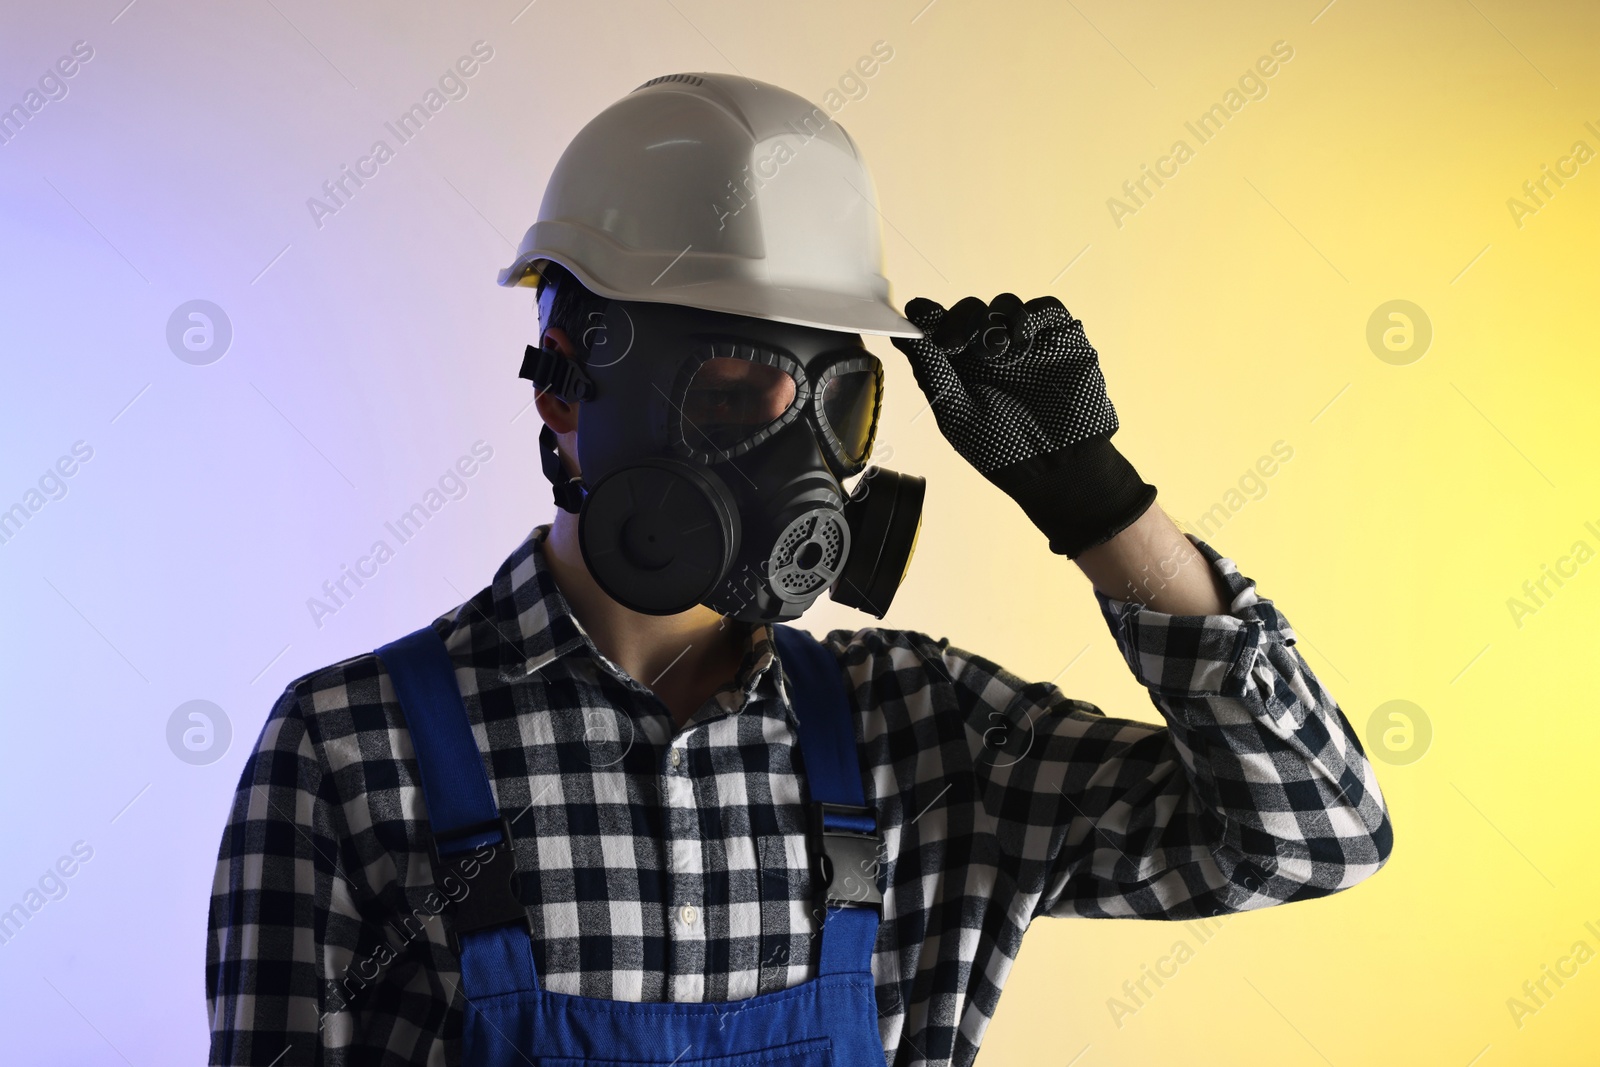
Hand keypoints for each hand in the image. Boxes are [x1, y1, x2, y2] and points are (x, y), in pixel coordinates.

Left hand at [892, 293, 1155, 557]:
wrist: (1057, 469)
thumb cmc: (1002, 450)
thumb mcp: (956, 413)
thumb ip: (932, 371)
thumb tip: (900, 335)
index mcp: (961, 369)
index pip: (941, 328)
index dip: (929, 315)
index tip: (920, 312)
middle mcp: (991, 352)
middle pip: (971, 311)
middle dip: (962, 319)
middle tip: (960, 343)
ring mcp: (1026, 344)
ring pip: (1006, 305)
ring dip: (997, 319)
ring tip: (1000, 351)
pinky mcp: (1062, 340)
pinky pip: (1047, 309)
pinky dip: (1034, 315)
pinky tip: (1024, 339)